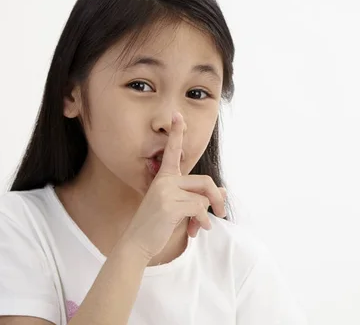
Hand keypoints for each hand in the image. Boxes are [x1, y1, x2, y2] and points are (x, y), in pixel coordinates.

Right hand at [120, 112, 226, 260]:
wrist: (136, 243)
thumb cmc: (157, 225)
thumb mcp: (178, 207)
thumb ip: (197, 197)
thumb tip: (223, 191)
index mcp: (164, 177)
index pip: (172, 151)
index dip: (176, 132)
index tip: (178, 115)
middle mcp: (165, 180)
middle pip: (205, 182)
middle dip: (217, 198)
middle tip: (222, 212)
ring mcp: (166, 191)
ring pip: (203, 197)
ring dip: (208, 213)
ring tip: (202, 226)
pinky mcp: (169, 204)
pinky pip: (199, 208)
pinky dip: (202, 221)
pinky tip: (197, 230)